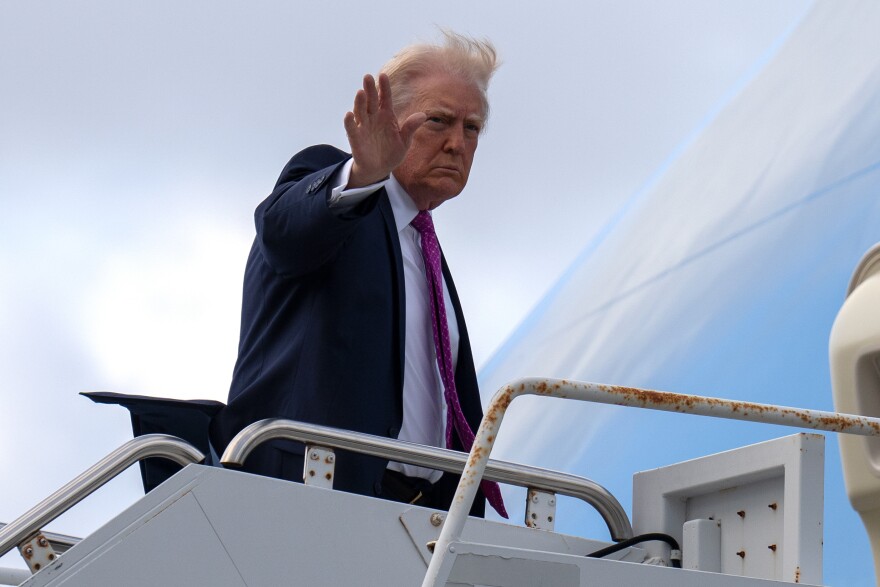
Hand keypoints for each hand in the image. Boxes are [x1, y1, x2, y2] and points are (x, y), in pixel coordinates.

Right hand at [343, 73, 425, 187]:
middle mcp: (374, 117)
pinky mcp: (355, 138)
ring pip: (361, 111)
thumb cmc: (392, 153)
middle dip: (370, 89)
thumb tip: (423, 115)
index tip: (383, 75)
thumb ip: (410, 128)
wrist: (379, 169)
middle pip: (371, 100)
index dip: (384, 87)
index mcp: (387, 115)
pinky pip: (352, 128)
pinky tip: (349, 114)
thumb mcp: (404, 141)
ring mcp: (363, 126)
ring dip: (360, 102)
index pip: (385, 98)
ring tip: (361, 93)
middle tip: (367, 77)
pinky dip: (350, 122)